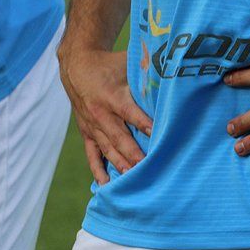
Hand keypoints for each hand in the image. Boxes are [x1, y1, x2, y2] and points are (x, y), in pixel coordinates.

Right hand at [59, 49, 151, 183]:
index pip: (132, 115)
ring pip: (108, 150)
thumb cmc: (110, 65)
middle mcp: (100, 114)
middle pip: (121, 139)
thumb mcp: (128, 63)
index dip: (145, 126)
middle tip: (149, 170)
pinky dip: (99, 171)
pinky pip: (92, 155)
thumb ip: (148, 68)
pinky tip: (106, 186)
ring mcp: (92, 126)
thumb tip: (173, 67)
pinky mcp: (86, 133)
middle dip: (135, 156)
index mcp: (112, 97)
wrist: (76, 65)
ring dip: (121, 166)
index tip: (159, 138)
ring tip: (134, 182)